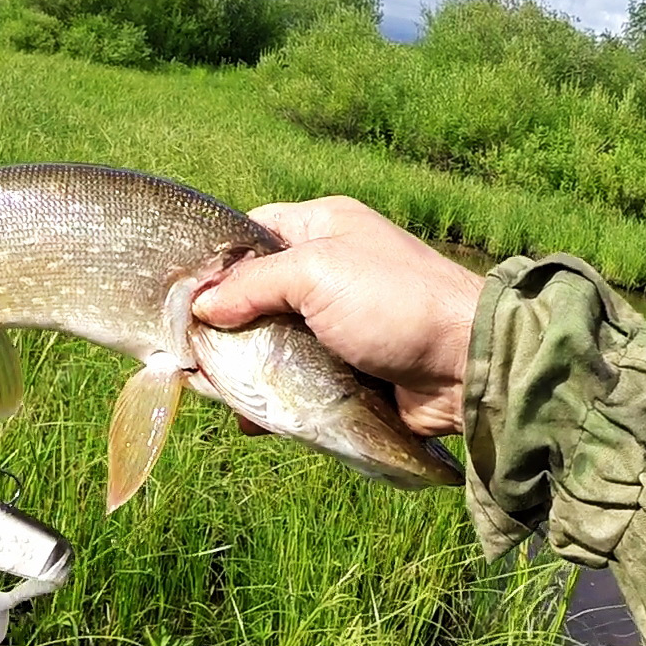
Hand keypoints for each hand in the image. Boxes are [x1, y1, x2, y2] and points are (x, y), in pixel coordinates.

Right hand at [193, 197, 484, 436]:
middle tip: (188, 349)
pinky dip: (270, 400)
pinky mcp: (342, 371)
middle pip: (252, 294)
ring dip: (242, 367)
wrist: (466, 365)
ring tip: (214, 388)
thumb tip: (201, 306)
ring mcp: (334, 325)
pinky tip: (248, 417)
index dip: (215, 259)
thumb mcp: (317, 273)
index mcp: (322, 229)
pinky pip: (291, 382)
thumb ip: (252, 284)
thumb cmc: (395, 302)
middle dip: (222, 323)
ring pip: (267, 343)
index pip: (251, 232)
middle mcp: (327, 272)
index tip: (179, 293)